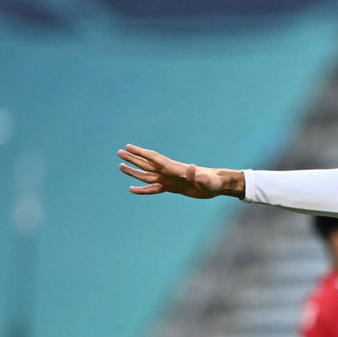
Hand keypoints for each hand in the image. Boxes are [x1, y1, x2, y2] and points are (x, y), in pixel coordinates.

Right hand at [117, 144, 240, 198]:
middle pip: (147, 164)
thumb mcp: (206, 180)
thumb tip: (192, 168)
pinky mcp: (172, 188)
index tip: (129, 147)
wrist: (217, 185)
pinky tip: (132, 189)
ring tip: (120, 167)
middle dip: (134, 158)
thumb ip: (198, 175)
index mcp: (175, 168)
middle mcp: (169, 173)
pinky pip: (154, 189)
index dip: (142, 153)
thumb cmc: (213, 181)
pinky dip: (143, 189)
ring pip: (147, 175)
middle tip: (120, 152)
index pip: (155, 159)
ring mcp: (169, 180)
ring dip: (134, 171)